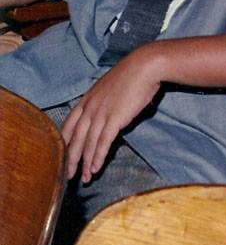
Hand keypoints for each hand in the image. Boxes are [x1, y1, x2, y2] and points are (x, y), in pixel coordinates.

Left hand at [61, 45, 162, 183]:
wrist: (145, 67)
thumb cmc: (132, 76)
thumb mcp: (110, 88)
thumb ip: (104, 102)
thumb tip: (106, 114)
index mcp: (87, 99)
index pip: (68, 125)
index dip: (64, 142)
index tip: (60, 156)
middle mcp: (90, 108)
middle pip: (74, 138)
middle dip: (70, 159)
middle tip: (67, 175)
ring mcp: (101, 113)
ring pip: (87, 143)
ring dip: (85, 163)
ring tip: (84, 178)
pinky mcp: (114, 119)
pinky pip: (102, 143)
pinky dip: (97, 157)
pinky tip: (95, 168)